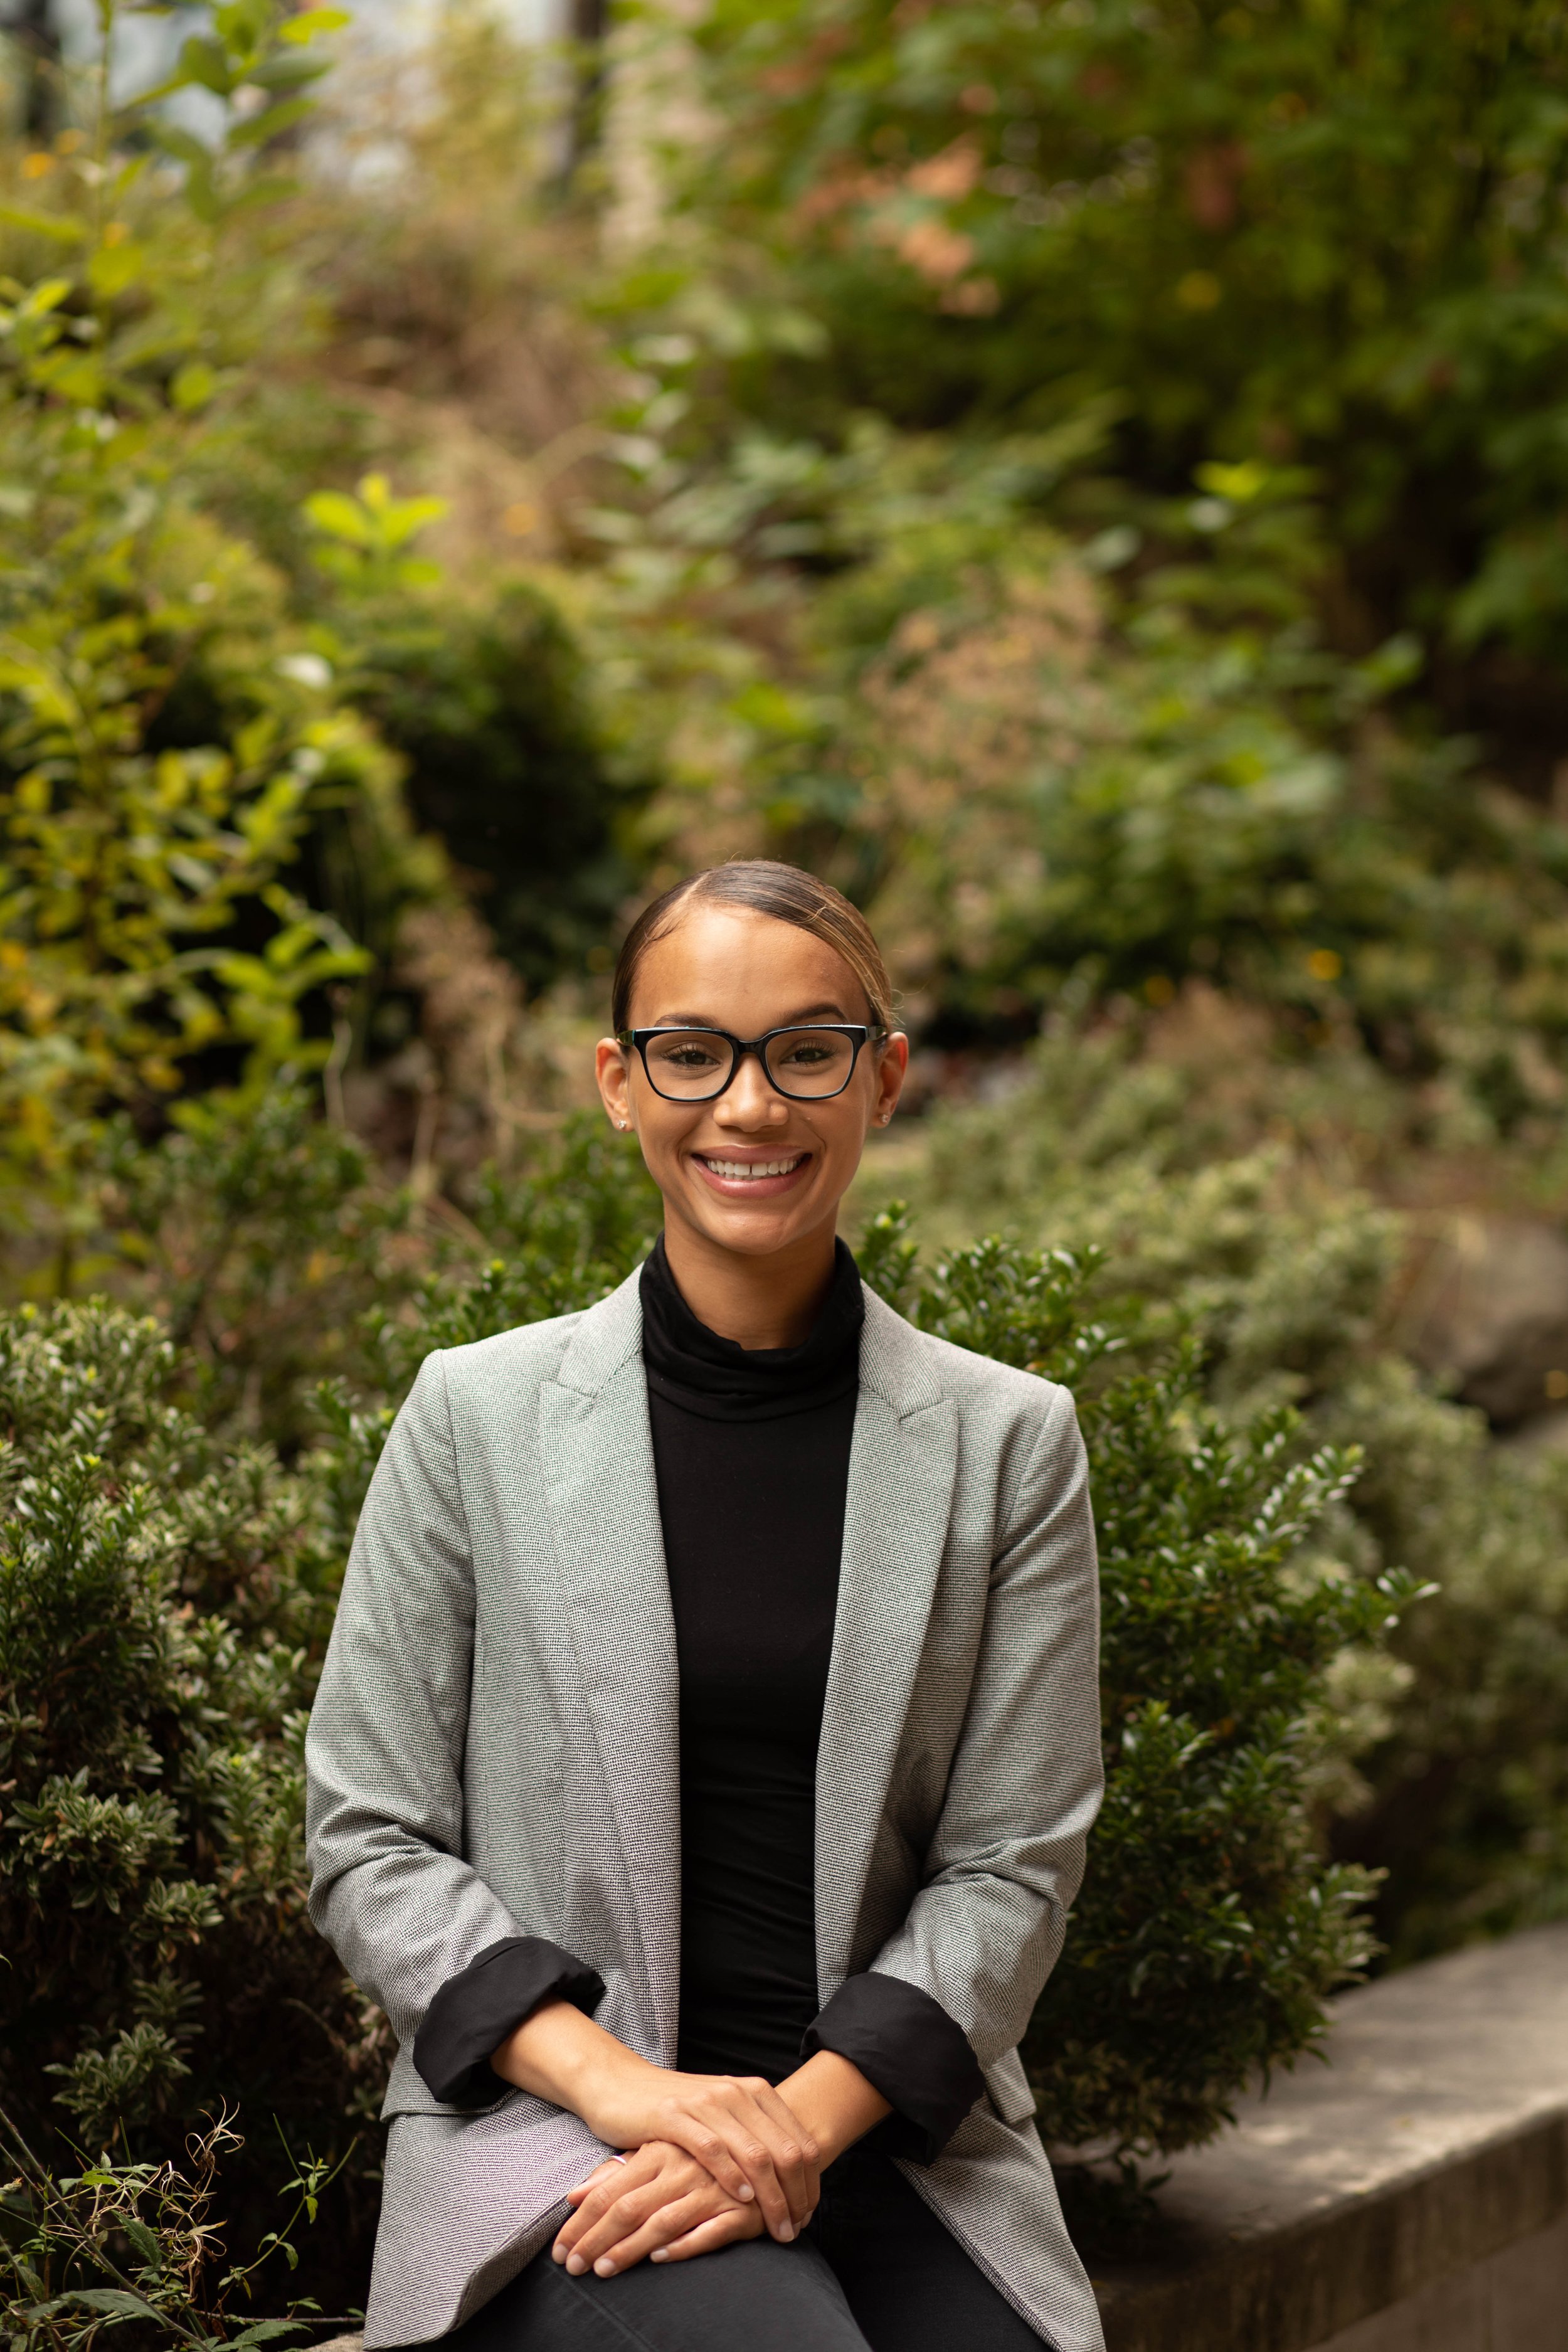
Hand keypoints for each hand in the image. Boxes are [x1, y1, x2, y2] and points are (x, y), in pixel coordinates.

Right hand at [490, 2001, 819, 2241]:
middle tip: (795, 2230)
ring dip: (772, 2197)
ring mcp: (707, 2102)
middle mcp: (737, 2092)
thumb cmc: (675, 2111)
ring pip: (756, 2154)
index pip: (799, 2142)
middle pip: (786, 2152)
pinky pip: (714, 2149)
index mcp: (755, 2092)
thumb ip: (753, 2138)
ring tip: (777, 2228)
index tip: (808, 2215)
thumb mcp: (722, 2118)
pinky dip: (733, 2176)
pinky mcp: (675, 2115)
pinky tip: (743, 2199)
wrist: (619, 2084)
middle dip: (797, 2196)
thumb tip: (792, 2178)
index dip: (810, 2183)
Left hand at [553, 2142, 765, 2277]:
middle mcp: (682, 2166)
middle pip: (629, 2207)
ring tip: (604, 2270)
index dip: (582, 2223)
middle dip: (597, 2240)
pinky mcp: (740, 2208)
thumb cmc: (699, 2155)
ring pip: (663, 2220)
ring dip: (630, 2248)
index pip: (610, 2191)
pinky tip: (661, 2257)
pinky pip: (711, 2229)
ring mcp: (712, 2186)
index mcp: (659, 2150)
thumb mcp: (655, 2155)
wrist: (764, 2140)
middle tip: (573, 2267)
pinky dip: (685, 2244)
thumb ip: (616, 2174)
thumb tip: (573, 2196)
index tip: (560, 2251)